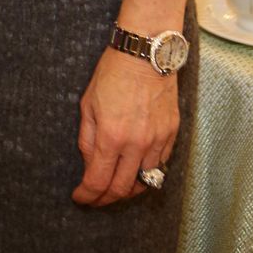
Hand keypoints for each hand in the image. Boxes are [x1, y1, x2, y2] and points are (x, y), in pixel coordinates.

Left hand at [72, 48, 178, 206]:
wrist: (145, 53)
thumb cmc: (112, 73)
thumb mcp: (88, 103)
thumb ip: (88, 139)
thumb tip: (89, 165)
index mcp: (111, 136)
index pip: (98, 181)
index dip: (87, 195)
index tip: (80, 198)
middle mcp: (136, 144)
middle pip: (122, 189)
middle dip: (105, 199)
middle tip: (96, 198)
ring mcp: (157, 140)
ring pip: (145, 182)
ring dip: (128, 189)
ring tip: (116, 186)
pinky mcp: (172, 134)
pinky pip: (160, 165)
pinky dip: (147, 173)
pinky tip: (136, 168)